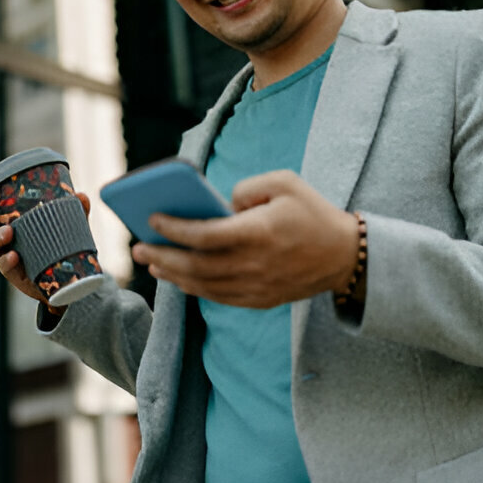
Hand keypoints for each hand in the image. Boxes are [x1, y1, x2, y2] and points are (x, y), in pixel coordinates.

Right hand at [0, 193, 92, 302]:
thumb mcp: (69, 226)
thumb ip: (76, 212)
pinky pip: (6, 266)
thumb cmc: (61, 243)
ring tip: (9, 233)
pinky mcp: (15, 272)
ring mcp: (7, 254)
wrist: (67, 279)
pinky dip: (8, 260)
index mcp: (10, 219)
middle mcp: (4, 236)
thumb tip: (81, 196)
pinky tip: (14, 256)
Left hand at [131, 170, 358, 307]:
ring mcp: (257, 287)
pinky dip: (194, 289)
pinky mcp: (260, 300)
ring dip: (174, 275)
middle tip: (138, 247)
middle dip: (163, 256)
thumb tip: (218, 204)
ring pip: (204, 286)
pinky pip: (219, 297)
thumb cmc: (313, 213)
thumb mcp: (285, 182)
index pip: (205, 235)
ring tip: (152, 262)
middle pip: (197, 265)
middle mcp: (255, 264)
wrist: (345, 256)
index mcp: (259, 233)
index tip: (152, 219)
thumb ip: (247, 187)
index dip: (175, 228)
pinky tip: (179, 277)